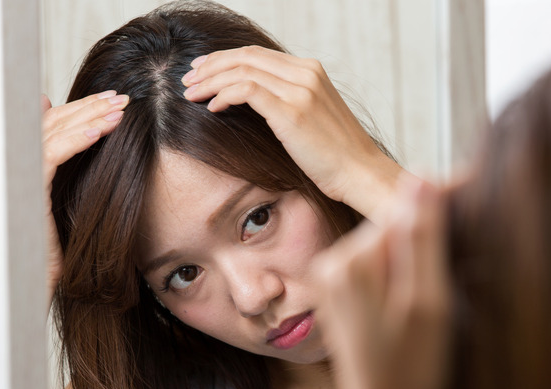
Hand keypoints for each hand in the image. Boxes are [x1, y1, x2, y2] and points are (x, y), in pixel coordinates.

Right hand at [41, 91, 128, 304]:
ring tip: (119, 108)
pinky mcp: (27, 190)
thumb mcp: (72, 205)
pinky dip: (77, 138)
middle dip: (89, 107)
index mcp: (32, 169)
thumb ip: (79, 177)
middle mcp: (21, 168)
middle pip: (53, 123)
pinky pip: (52, 155)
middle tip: (120, 97)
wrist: (37, 282)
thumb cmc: (61, 250)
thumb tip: (91, 148)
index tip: (112, 102)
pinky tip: (103, 129)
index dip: (82, 111)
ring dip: (89, 117)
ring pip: (53, 132)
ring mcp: (21, 177)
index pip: (55, 127)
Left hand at [181, 45, 405, 223]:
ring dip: (210, 80)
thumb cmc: (338, 155)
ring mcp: (300, 90)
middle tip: (189, 78)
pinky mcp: (292, 111)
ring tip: (191, 92)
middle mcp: (306, 73)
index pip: (258, 54)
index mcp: (311, 71)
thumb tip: (256, 102)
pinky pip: (246, 91)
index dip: (226, 59)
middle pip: (246, 57)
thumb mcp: (314, 118)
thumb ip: (290, 101)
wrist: (361, 173)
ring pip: (242, 71)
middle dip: (212, 65)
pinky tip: (212, 107)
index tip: (204, 69)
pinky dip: (223, 95)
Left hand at [314, 177, 451, 388]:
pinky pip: (379, 264)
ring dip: (422, 251)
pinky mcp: (343, 293)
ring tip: (450, 276)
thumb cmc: (412, 374)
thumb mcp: (428, 303)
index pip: (405, 209)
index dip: (445, 202)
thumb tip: (419, 178)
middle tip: (472, 246)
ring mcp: (335, 280)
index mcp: (352, 263)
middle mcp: (334, 264)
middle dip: (433, 231)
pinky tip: (426, 290)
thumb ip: (423, 238)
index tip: (477, 191)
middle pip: (395, 225)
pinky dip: (407, 269)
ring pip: (390, 244)